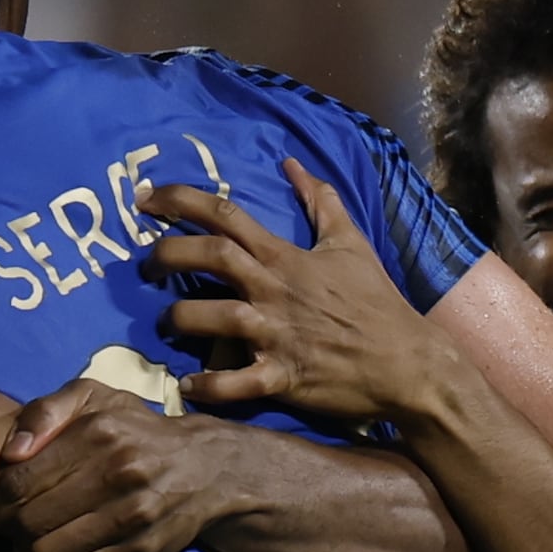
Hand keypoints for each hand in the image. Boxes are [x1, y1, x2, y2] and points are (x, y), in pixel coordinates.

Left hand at [0, 391, 240, 551]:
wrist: (205, 466)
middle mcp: (117, 473)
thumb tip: (11, 453)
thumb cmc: (135, 431)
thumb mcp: (95, 399)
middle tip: (12, 527)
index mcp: (98, 433)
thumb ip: (46, 412)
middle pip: (29, 521)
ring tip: (30, 546)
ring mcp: (132, 517)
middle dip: (10, 529)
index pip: (19, 480)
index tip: (2, 501)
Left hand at [142, 169, 453, 428]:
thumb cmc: (377, 302)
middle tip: (145, 263)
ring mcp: (277, 335)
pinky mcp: (283, 377)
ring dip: (180, 318)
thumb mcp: (351, 243)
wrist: (408, 362)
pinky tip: (187, 386)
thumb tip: (293, 164)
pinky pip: (237, 384)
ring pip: (216, 318)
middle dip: (168, 254)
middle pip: (212, 257)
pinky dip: (208, 387)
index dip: (182, 201)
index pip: (227, 216)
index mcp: (286, 257)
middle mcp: (275, 290)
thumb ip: (320, 202)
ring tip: (165, 323)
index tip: (147, 199)